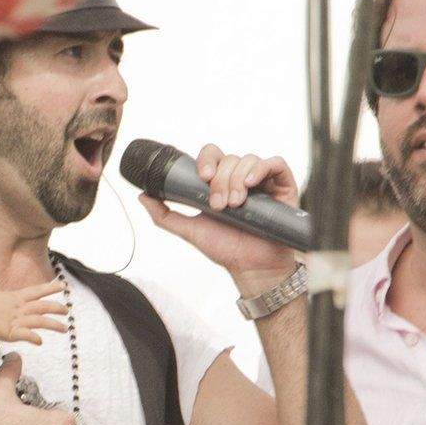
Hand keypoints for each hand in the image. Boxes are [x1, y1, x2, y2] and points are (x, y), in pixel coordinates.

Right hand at [0, 279, 68, 344]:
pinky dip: (33, 338)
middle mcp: (19, 308)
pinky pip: (25, 335)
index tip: (63, 286)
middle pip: (42, 306)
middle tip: (67, 311)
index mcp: (15, 297)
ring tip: (64, 329)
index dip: (50, 288)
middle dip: (56, 308)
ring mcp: (16, 320)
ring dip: (53, 324)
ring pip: (40, 321)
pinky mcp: (10, 332)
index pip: (36, 291)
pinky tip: (40, 342)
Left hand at [140, 145, 301, 286]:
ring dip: (237, 180)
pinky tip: (251, 183)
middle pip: (228, 159)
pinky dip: (261, 168)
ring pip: (248, 160)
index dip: (206, 160)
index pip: (212, 156)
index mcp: (220, 183)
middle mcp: (241, 178)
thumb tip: (143, 196)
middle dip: (221, 180)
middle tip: (219, 205)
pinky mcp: (282, 185)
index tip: (203, 176)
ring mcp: (263, 181)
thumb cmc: (226, 250)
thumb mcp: (190, 231)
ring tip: (236, 204)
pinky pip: (274, 163)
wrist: (252, 268)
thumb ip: (165, 215)